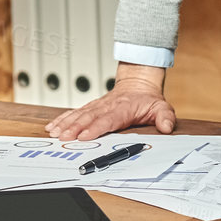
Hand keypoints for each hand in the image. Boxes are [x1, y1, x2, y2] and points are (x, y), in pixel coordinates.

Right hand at [45, 63, 175, 140]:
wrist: (138, 83)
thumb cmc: (147, 99)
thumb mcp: (161, 107)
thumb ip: (165, 117)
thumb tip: (167, 127)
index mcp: (123, 108)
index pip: (108, 119)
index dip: (95, 128)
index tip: (84, 136)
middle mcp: (107, 106)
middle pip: (89, 117)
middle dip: (75, 128)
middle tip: (63, 138)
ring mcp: (97, 106)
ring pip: (79, 114)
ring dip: (66, 124)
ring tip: (54, 133)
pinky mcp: (91, 107)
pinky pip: (75, 112)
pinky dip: (63, 119)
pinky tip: (53, 126)